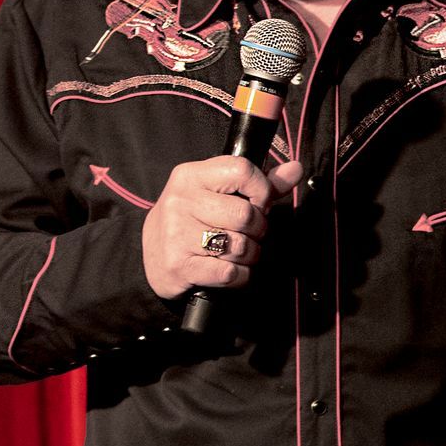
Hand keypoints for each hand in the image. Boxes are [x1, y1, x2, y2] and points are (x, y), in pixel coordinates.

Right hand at [142, 153, 302, 300]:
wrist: (150, 256)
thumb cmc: (191, 220)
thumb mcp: (217, 193)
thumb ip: (259, 183)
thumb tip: (295, 169)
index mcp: (191, 176)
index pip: (242, 171)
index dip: (262, 191)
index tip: (258, 203)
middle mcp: (180, 201)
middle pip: (246, 215)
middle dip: (258, 229)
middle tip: (248, 233)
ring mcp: (176, 234)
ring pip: (241, 246)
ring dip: (250, 255)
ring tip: (238, 251)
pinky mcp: (179, 266)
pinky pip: (231, 273)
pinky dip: (240, 276)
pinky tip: (229, 269)